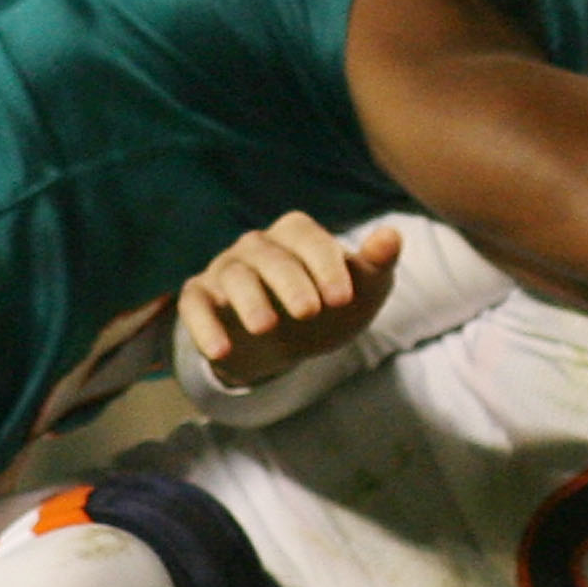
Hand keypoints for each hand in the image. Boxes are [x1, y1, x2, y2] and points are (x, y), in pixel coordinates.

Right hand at [177, 213, 402, 389]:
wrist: (289, 343)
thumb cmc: (329, 307)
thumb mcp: (360, 291)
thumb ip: (377, 264)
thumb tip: (392, 236)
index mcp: (295, 234)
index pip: (306, 236)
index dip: (324, 263)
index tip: (343, 299)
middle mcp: (256, 246)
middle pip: (268, 255)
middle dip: (289, 281)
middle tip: (309, 312)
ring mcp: (225, 270)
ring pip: (233, 277)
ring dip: (249, 300)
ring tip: (266, 327)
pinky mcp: (201, 298)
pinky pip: (194, 304)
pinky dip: (203, 326)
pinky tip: (220, 351)